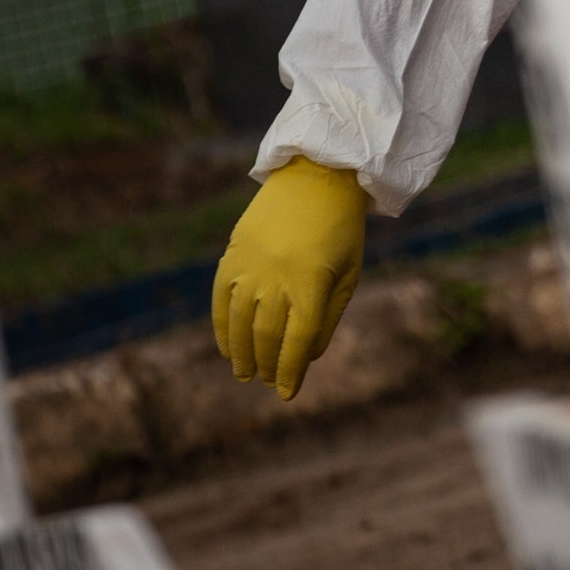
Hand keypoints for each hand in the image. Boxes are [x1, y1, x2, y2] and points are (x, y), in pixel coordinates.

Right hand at [212, 159, 368, 398]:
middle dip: (267, 366)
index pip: (296, 342)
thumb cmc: (342, 228)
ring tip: (245, 374)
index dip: (290, 371)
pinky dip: (221, 328)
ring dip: (241, 354)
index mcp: (312, 283)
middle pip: (266, 337)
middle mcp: (277, 278)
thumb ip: (328, 316)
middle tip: (267, 383)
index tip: (286, 393)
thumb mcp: (349, 272)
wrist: (317, 176)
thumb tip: (307, 356)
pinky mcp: (233, 254)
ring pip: (239, 323)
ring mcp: (251, 266)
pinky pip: (220, 300)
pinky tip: (227, 348)